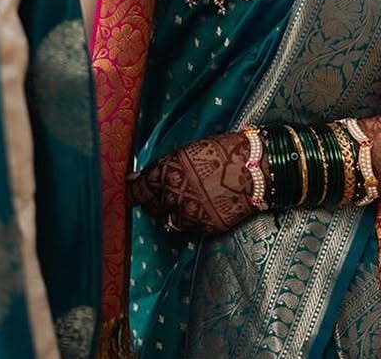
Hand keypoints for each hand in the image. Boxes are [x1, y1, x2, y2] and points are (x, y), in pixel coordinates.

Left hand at [128, 132, 254, 233]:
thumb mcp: (187, 152)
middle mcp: (172, 198)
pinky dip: (187, 218)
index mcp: (165, 174)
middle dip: (152, 200)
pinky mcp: (202, 228)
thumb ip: (164, 167)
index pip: (137, 190)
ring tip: (181, 199)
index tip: (126, 192)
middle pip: (150, 207)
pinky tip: (198, 206)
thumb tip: (139, 178)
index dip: (130, 192)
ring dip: (169, 212)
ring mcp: (187, 216)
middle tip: (160, 192)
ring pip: (167, 220)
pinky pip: (186, 226)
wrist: (254, 169)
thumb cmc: (221, 152)